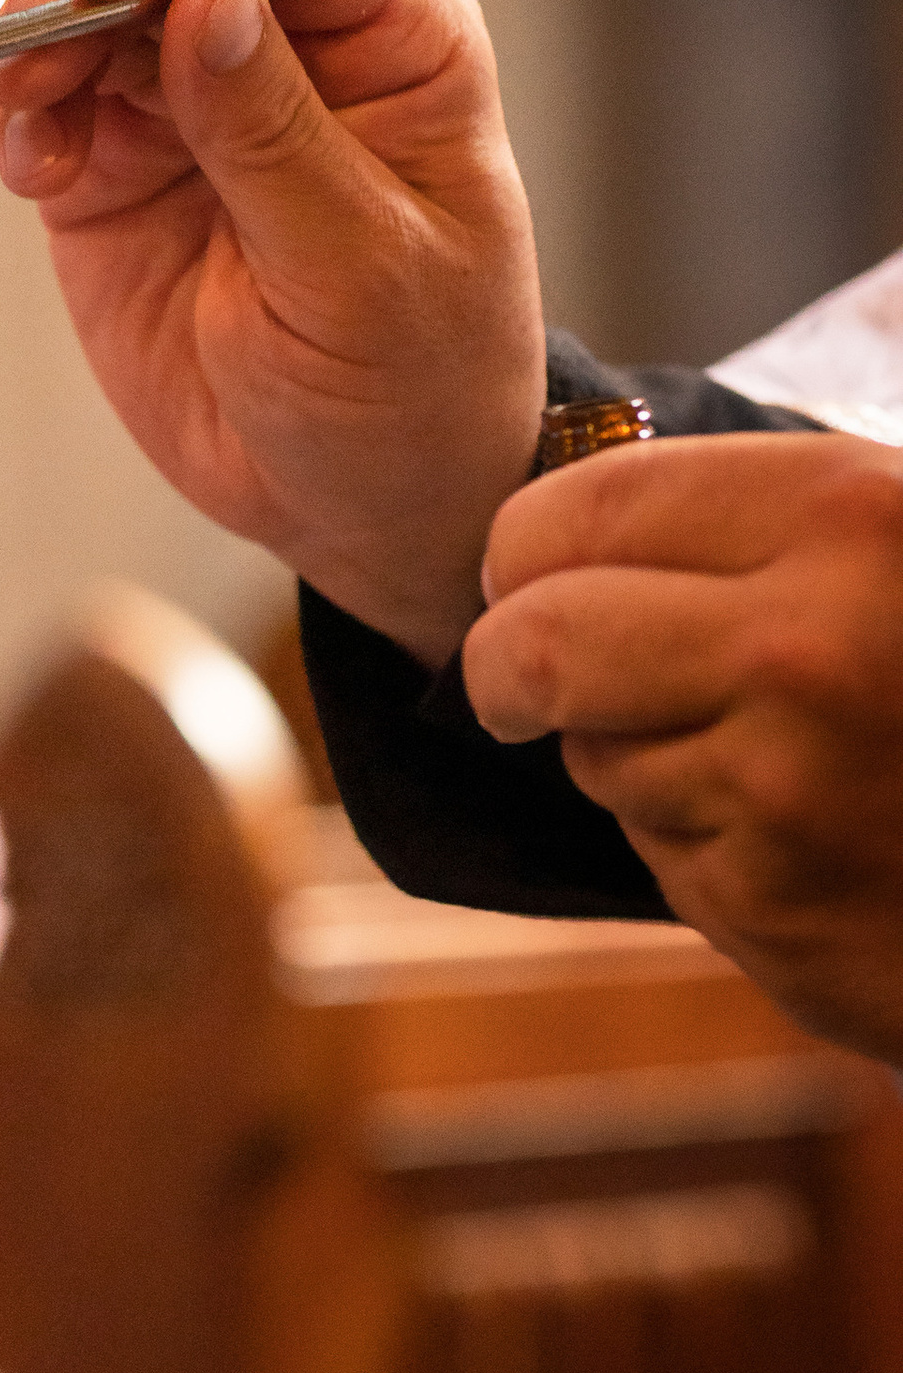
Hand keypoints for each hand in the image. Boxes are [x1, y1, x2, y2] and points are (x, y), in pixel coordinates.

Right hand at [0, 0, 544, 666]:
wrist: (356, 506)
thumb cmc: (408, 387)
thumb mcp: (357, 273)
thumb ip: (276, 138)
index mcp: (393, 40)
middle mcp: (288, 49)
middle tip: (22, 49)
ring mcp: (192, 105)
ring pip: (91, 19)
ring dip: (29, 44)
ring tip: (0, 110)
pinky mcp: (116, 171)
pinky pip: (44, 104)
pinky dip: (5, 106)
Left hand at [466, 429, 902, 1055]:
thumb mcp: (900, 541)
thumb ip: (761, 513)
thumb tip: (563, 475)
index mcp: (849, 515)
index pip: (584, 505)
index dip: (527, 545)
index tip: (527, 571)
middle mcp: (807, 645)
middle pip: (537, 637)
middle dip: (509, 663)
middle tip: (523, 675)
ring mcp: (782, 782)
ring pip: (587, 748)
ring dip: (625, 751)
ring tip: (751, 751)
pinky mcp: (766, 897)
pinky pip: (648, 842)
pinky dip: (689, 835)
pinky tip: (787, 829)